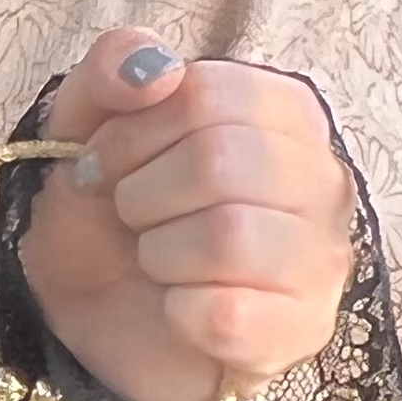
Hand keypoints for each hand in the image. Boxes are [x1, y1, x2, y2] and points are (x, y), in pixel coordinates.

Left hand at [19, 29, 355, 400]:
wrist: (97, 328)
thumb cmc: (106, 224)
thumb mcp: (81, 134)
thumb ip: (110, 71)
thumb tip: (155, 69)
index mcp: (282, 114)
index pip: (208, 93)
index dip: (132, 134)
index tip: (104, 166)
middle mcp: (320, 179)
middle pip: (220, 160)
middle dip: (141, 196)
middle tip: (130, 222)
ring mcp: (320, 259)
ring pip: (230, 236)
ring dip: (160, 255)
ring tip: (157, 265)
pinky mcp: (301, 331)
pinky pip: (231, 314)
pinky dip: (179, 314)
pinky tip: (177, 312)